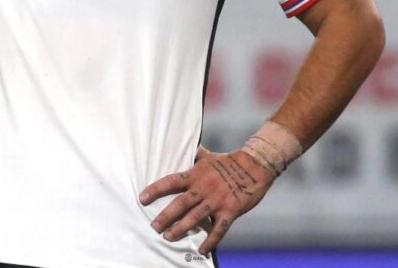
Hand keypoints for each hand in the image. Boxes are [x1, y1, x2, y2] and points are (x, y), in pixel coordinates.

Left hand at [138, 146, 275, 254]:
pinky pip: (219, 228)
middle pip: (180, 203)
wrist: (255, 166)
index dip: (156, 190)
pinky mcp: (231, 210)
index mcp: (195, 174)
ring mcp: (217, 200)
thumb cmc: (229, 161)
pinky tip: (202, 250)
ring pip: (196, 217)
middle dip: (165, 216)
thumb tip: (186, 147)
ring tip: (168, 237)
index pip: (171, 182)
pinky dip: (211, 240)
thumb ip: (194, 156)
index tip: (142, 198)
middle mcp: (203, 188)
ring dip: (181, 228)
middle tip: (154, 226)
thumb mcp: (208, 156)